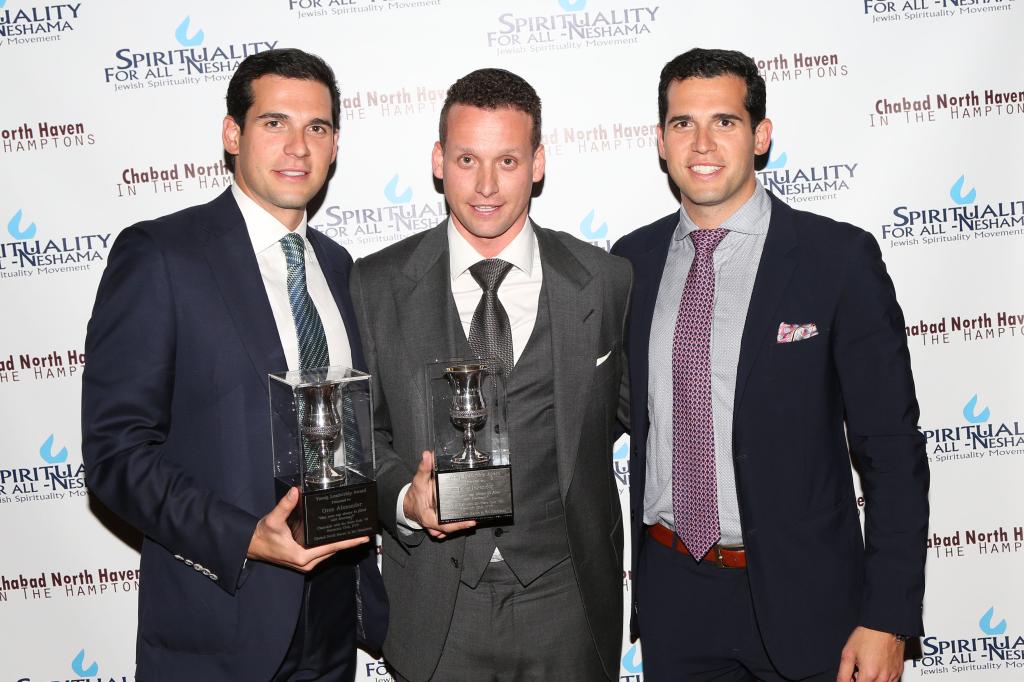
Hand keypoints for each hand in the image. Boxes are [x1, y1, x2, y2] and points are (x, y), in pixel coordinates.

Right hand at [247, 487, 369, 571]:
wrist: (252, 546)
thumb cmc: (262, 535)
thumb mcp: (273, 519)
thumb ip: (285, 505)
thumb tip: (296, 491)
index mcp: (302, 556)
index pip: (331, 548)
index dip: (348, 542)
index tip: (362, 539)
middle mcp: (306, 563)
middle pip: (333, 551)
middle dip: (347, 542)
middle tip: (362, 531)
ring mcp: (306, 564)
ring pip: (328, 552)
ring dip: (339, 543)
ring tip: (353, 532)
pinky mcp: (303, 561)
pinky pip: (322, 552)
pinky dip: (330, 544)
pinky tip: (337, 535)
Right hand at [403, 451, 475, 539]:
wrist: (407, 503)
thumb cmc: (414, 493)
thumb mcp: (419, 479)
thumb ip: (424, 467)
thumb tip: (428, 455)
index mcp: (428, 517)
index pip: (445, 525)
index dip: (459, 525)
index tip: (471, 522)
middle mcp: (433, 525)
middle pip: (451, 528)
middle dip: (463, 524)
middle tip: (475, 517)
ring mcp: (436, 527)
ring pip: (450, 530)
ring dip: (460, 525)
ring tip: (471, 518)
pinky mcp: (439, 525)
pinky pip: (449, 528)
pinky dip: (456, 525)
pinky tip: (464, 519)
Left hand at [837, 626, 905, 681]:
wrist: (885, 626)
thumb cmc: (867, 636)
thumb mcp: (848, 653)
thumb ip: (843, 673)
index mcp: (869, 674)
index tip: (850, 676)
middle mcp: (883, 678)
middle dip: (861, 680)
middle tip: (857, 670)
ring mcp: (892, 675)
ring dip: (871, 680)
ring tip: (867, 667)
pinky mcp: (898, 672)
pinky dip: (881, 678)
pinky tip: (876, 667)